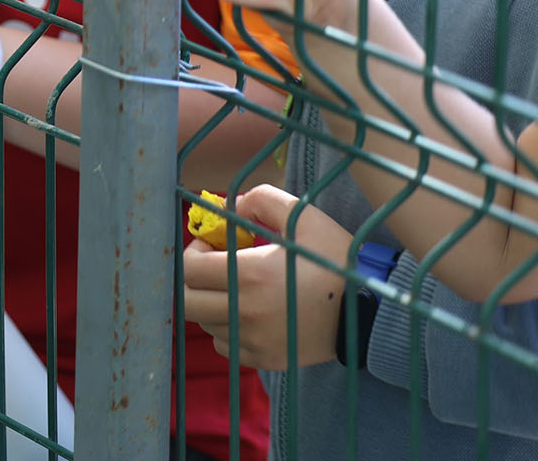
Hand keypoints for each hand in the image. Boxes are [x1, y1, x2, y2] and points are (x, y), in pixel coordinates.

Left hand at [183, 183, 347, 369]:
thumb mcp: (306, 218)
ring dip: (210, 302)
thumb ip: (264, 200)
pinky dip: (226, 329)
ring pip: (204, 323)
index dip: (192, 252)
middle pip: (186, 301)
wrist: (372, 312)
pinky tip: (247, 313)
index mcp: (253, 275)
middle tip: (211, 267)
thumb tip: (231, 204)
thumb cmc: (337, 261)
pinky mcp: (265, 358)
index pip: (189, 268)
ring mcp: (255, 339)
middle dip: (192, 280)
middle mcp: (248, 312)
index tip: (210, 245)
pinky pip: (225, 345)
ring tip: (235, 288)